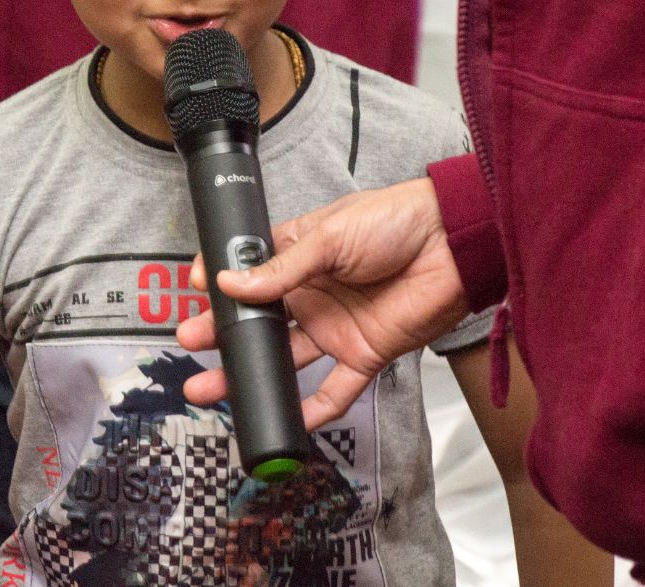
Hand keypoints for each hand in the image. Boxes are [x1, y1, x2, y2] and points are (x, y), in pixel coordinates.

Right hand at [176, 176, 469, 428]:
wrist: (454, 243)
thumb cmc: (396, 221)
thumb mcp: (331, 236)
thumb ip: (281, 267)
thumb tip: (230, 282)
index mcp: (300, 255)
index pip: (251, 272)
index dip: (222, 282)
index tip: (195, 290)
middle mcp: (312, 294)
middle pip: (258, 322)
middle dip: (222, 335)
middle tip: (190, 343)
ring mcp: (335, 327)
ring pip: (284, 360)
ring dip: (251, 376)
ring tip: (210, 387)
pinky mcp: (364, 354)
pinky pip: (335, 390)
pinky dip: (312, 410)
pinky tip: (285, 423)